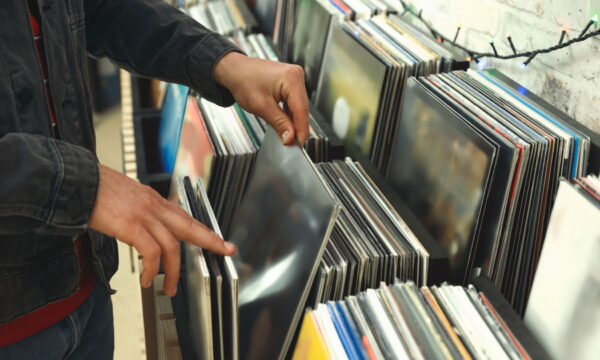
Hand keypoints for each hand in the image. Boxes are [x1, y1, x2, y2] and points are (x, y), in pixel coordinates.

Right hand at [88, 164, 235, 296]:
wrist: (76, 180)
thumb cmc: (95, 189)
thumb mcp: (125, 196)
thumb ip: (139, 210)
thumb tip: (142, 227)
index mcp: (153, 200)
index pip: (184, 216)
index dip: (202, 229)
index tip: (217, 238)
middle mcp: (154, 205)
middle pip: (190, 226)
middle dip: (210, 240)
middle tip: (225, 250)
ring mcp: (144, 215)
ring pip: (172, 245)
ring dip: (173, 271)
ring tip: (169, 287)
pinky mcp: (132, 225)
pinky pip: (152, 252)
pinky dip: (152, 268)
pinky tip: (147, 279)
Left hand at [214, 52, 308, 144]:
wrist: (234, 70)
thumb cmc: (243, 80)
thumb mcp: (261, 106)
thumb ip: (279, 123)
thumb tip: (290, 137)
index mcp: (291, 78)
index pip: (301, 110)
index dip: (301, 130)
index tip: (299, 144)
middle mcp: (296, 75)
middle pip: (302, 108)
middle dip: (297, 127)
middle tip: (291, 143)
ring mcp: (294, 78)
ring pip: (299, 107)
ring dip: (293, 121)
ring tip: (286, 134)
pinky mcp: (290, 83)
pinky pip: (294, 102)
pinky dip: (289, 114)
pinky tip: (284, 122)